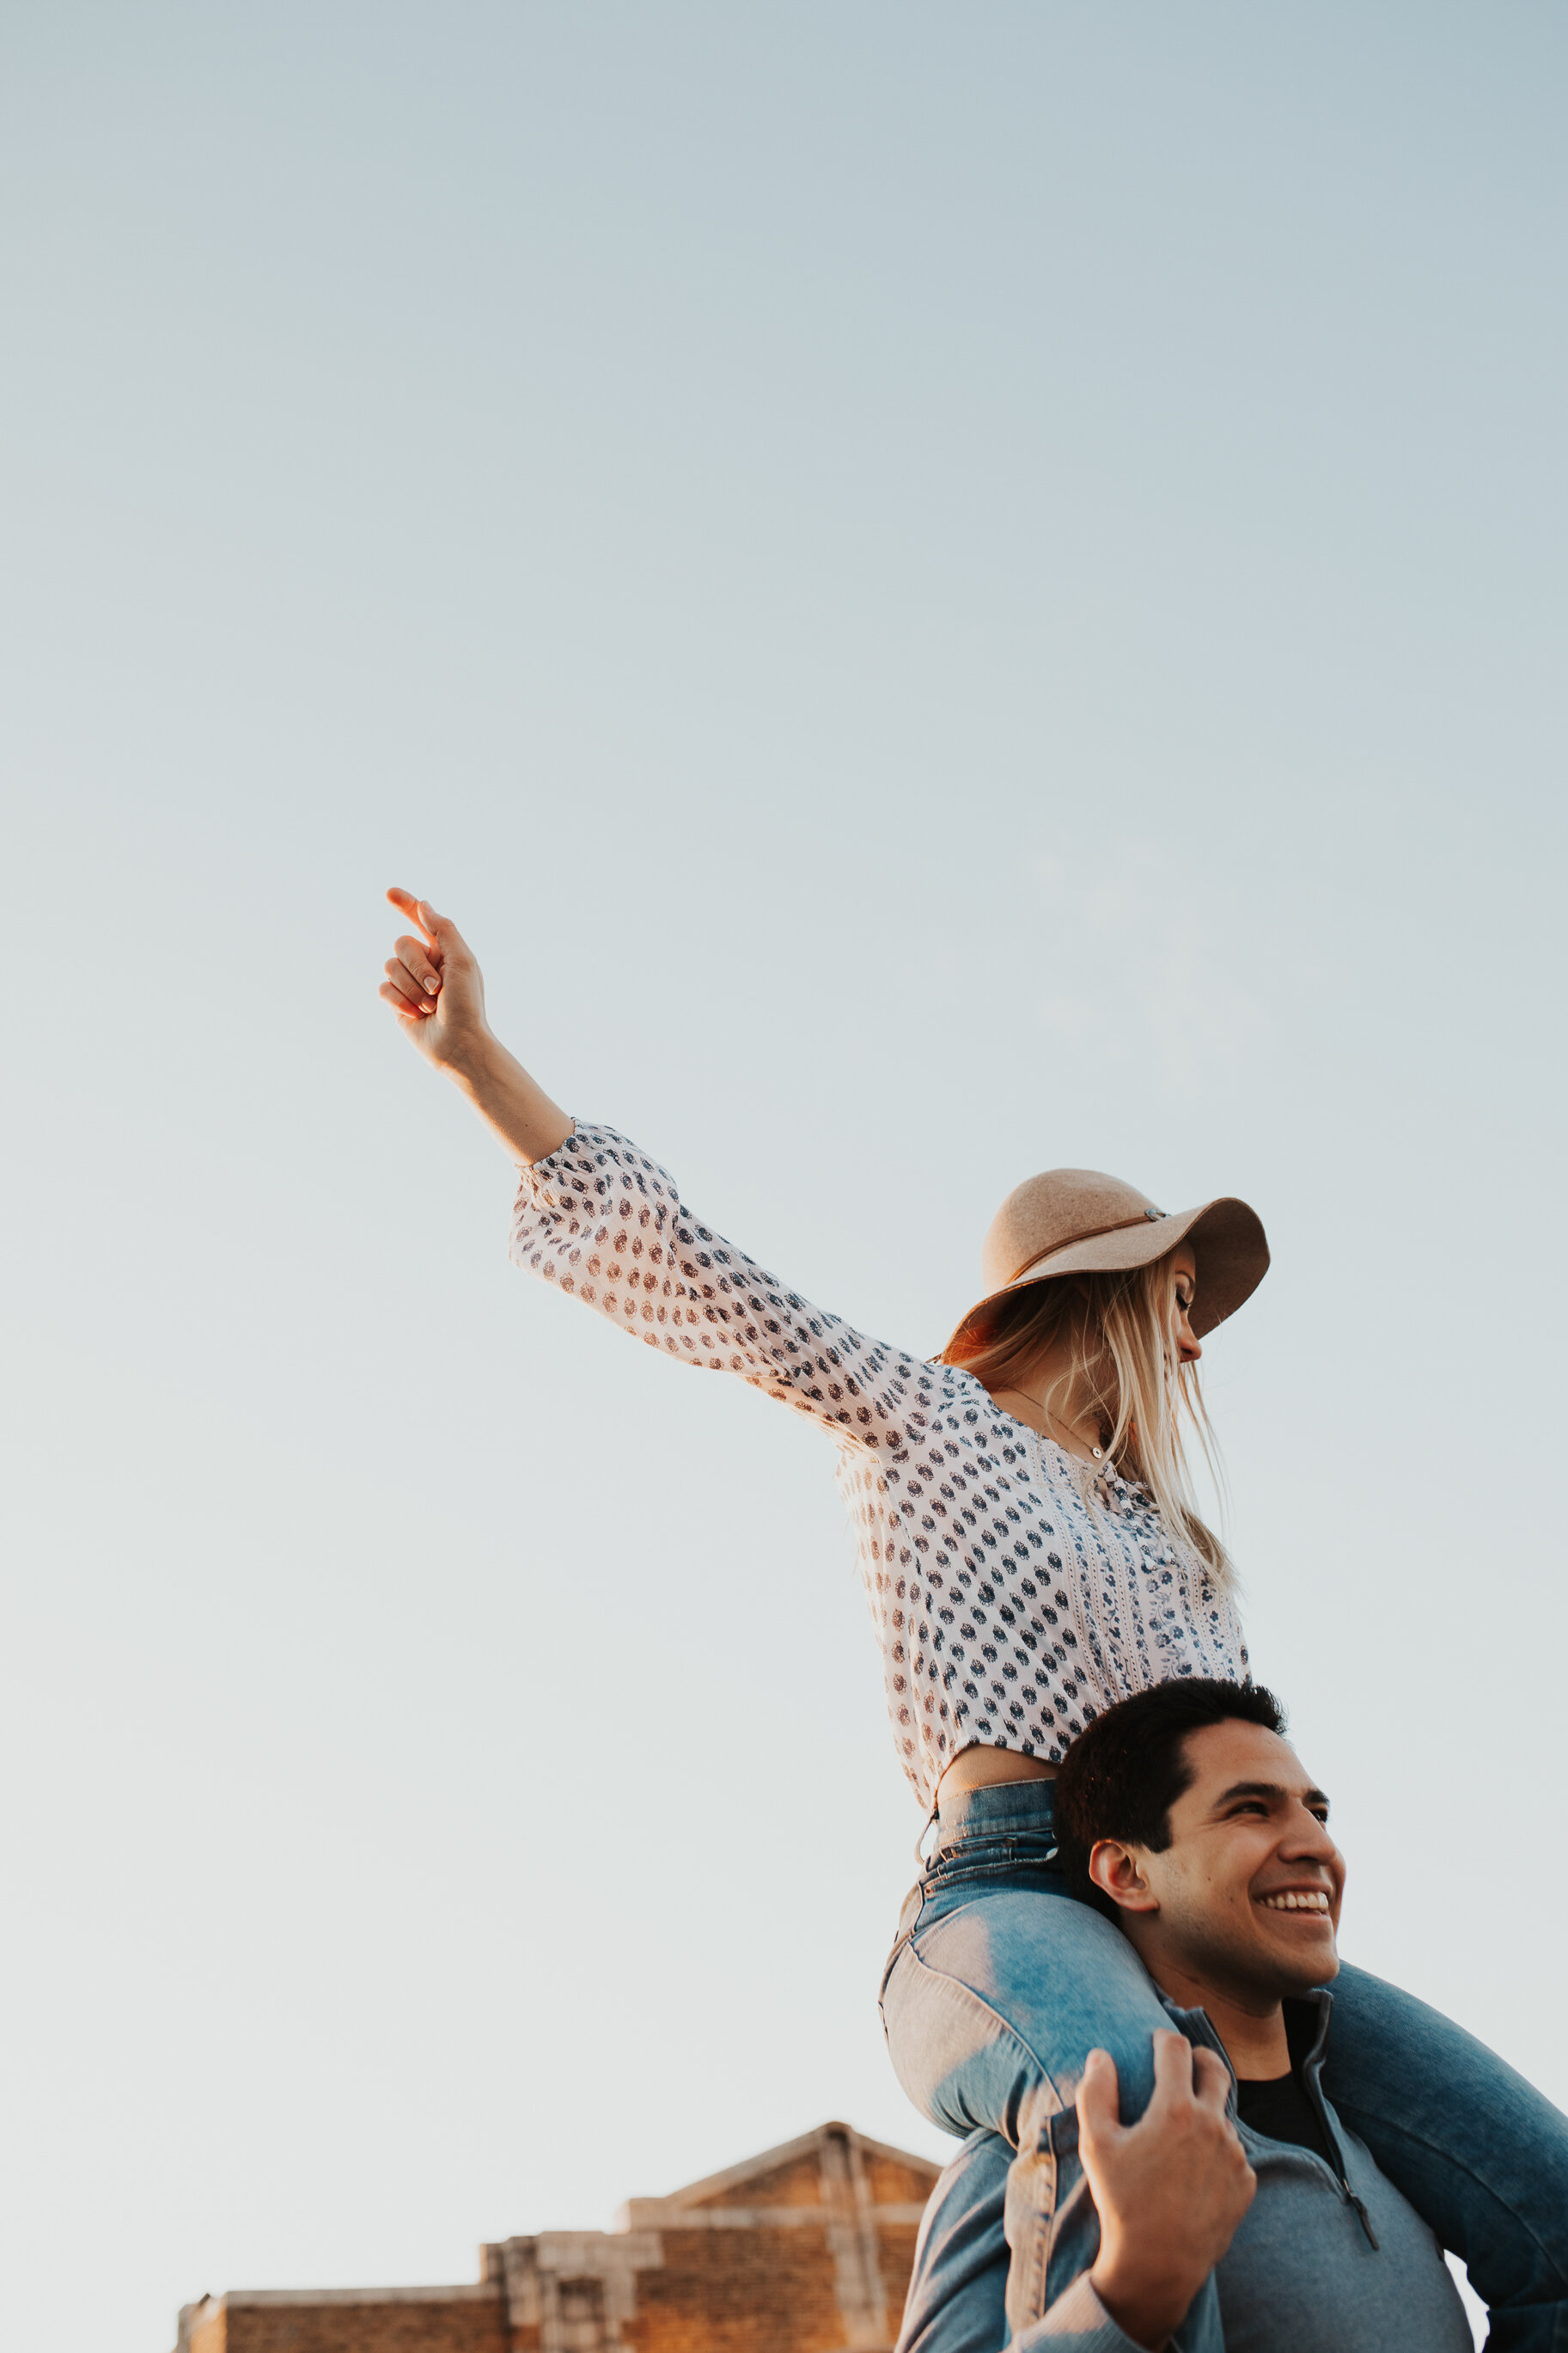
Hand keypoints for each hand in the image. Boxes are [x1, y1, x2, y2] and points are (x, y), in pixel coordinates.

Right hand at [379, 887, 490, 1072]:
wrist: (458, 1044)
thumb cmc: (467, 1005)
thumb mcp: (462, 961)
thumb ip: (444, 930)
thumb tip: (424, 905)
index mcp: (444, 950)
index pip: (420, 921)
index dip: (405, 905)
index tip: (389, 893)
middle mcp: (425, 963)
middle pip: (401, 944)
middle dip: (417, 966)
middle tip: (437, 988)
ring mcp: (409, 982)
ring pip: (390, 966)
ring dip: (411, 988)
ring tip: (430, 1006)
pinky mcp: (396, 1001)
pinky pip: (383, 988)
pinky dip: (399, 1001)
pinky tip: (415, 1015)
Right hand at [1081, 2034, 1254, 2350]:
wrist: (1158, 2265)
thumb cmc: (1122, 2202)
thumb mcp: (1096, 2144)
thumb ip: (1096, 2091)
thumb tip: (1102, 2055)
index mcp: (1176, 2108)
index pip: (1175, 2048)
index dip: (1163, 2037)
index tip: (1156, 2040)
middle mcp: (1212, 2124)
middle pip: (1215, 2067)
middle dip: (1198, 2057)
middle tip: (1185, 2062)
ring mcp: (1234, 2154)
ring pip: (1222, 2115)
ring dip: (1204, 2113)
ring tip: (1179, 2135)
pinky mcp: (1246, 2182)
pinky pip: (1233, 2152)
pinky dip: (1216, 2150)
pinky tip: (1194, 2170)